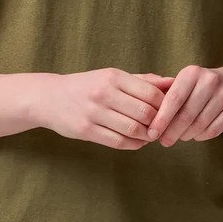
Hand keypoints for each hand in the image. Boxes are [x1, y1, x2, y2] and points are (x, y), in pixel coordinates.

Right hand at [32, 67, 168, 148]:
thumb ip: (142, 81)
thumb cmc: (87, 86)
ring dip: (146, 136)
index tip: (166, 112)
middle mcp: (104, 93)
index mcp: (113, 77)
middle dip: (157, 123)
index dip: (164, 106)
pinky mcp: (86, 130)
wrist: (49, 97)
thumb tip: (172, 82)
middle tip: (160, 127)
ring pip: (133, 129)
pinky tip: (137, 142)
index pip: (151, 93)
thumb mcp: (112, 77)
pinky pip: (118, 142)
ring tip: (149, 135)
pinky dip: (133, 145)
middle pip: (145, 113)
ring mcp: (93, 113)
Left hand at [137, 66, 222, 144]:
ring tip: (179, 136)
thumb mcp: (183, 83)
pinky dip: (200, 136)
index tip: (151, 133)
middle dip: (172, 132)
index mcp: (192, 73)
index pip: (173, 99)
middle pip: (186, 115)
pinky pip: (213, 130)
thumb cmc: (199, 87)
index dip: (161, 119)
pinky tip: (195, 134)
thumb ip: (165, 95)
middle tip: (163, 141)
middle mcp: (210, 81)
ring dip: (186, 135)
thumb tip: (144, 118)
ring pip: (199, 125)